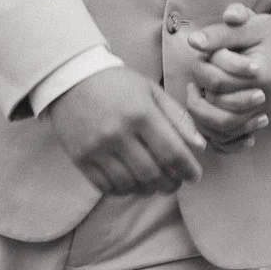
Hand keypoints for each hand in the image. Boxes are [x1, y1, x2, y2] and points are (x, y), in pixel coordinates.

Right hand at [43, 66, 208, 194]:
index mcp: (141, 114)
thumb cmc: (117, 83)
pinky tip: (132, 183)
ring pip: (131, 184)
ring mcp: (97, 148)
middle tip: (176, 182)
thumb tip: (200, 147)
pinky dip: (125, 190)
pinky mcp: (81, 159)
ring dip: (148, 189)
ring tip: (155, 184)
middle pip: (153, 174)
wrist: (70, 79)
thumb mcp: (152, 91)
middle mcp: (119, 134)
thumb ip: (177, 118)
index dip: (188, 170)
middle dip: (171, 184)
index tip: (194, 176)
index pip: (172, 153)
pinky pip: (107, 187)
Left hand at [176, 5, 270, 148]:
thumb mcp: (250, 26)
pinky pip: (234, 137)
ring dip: (205, 110)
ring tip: (201, 91)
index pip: (219, 79)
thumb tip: (193, 41)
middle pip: (217, 103)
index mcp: (260, 73)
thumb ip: (222, 33)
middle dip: (203, 87)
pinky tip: (210, 108)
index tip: (208, 54)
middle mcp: (264, 98)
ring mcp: (264, 112)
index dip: (206, 65)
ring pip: (223, 125)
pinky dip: (217, 131)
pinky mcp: (262, 118)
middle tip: (200, 73)